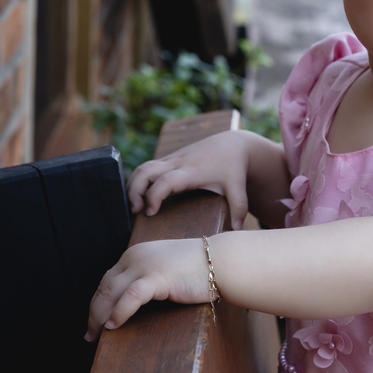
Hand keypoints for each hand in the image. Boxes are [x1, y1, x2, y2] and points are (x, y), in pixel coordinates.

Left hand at [85, 237, 209, 341]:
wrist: (220, 261)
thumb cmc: (197, 268)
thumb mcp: (163, 268)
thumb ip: (146, 277)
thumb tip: (130, 300)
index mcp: (134, 254)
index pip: (107, 280)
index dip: (97, 301)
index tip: (93, 320)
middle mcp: (134, 257)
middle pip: (104, 287)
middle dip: (93, 311)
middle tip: (89, 334)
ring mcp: (145, 266)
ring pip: (112, 291)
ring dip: (100, 315)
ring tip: (95, 334)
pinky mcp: (158, 277)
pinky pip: (132, 296)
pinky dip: (119, 311)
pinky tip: (113, 325)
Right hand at [127, 131, 253, 230]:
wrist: (231, 144)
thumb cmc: (233, 167)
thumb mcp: (238, 187)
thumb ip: (239, 208)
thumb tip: (238, 229)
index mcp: (191, 171)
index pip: (165, 181)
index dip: (153, 196)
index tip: (150, 212)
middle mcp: (177, 163)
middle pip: (145, 171)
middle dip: (134, 190)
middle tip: (135, 211)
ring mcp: (171, 159)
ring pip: (142, 167)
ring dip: (132, 185)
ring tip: (134, 207)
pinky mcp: (168, 160)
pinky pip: (146, 167)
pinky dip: (138, 181)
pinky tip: (139, 197)